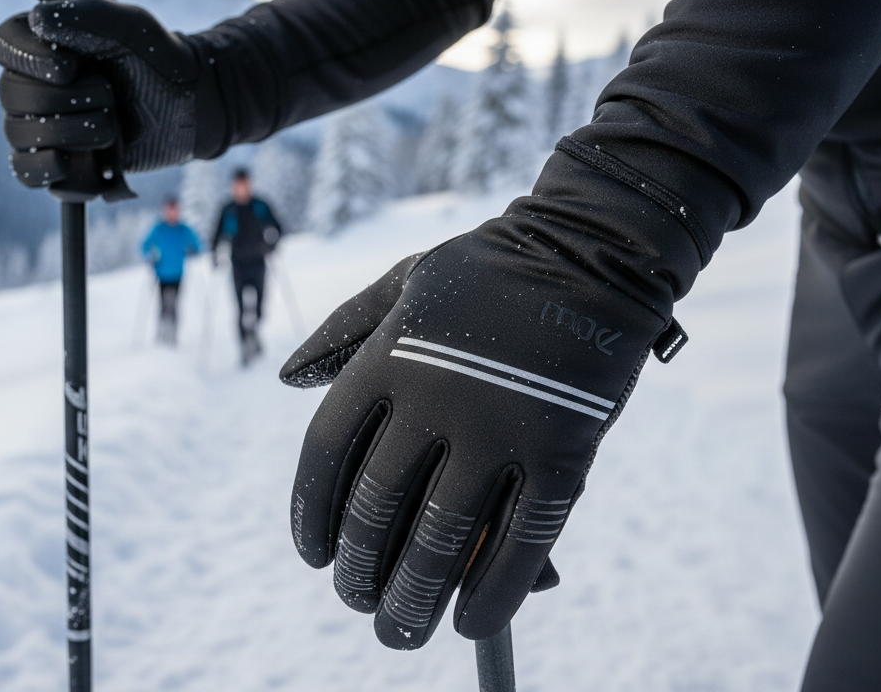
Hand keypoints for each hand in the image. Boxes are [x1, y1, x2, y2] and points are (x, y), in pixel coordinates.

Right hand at [0, 0, 220, 199]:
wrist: (190, 105)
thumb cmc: (157, 59)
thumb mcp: (132, 26)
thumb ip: (89, 13)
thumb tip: (38, 18)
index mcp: (42, 43)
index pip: (5, 46)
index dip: (29, 59)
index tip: (68, 67)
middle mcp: (33, 83)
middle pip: (11, 93)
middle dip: (65, 99)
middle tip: (109, 94)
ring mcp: (41, 125)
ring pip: (19, 134)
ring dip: (70, 132)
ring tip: (111, 126)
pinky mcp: (58, 162)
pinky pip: (25, 171)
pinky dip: (43, 170)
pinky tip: (69, 161)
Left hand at [280, 215, 686, 648]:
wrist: (592, 251)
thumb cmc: (489, 271)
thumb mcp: (403, 282)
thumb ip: (343, 329)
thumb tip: (288, 379)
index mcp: (386, 358)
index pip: (325, 458)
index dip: (311, 518)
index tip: (313, 556)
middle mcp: (432, 398)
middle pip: (374, 511)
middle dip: (359, 573)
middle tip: (359, 603)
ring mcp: (499, 428)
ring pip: (440, 540)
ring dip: (413, 599)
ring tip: (400, 631)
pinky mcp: (563, 452)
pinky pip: (521, 544)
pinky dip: (494, 594)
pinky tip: (472, 623)